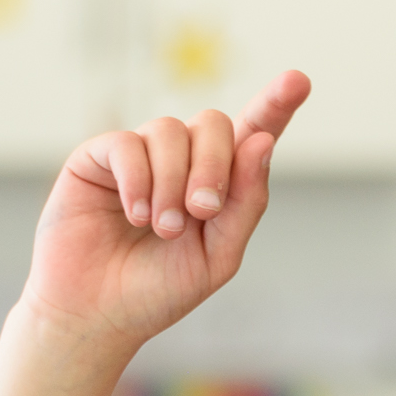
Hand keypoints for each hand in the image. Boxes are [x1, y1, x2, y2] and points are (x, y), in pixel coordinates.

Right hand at [17, 70, 310, 348]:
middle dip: (214, 165)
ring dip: (173, 182)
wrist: (96, 315)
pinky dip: (138, 180)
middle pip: (213, 124)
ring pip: (170, 130)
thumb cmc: (158, 290)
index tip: (299, 80)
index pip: (252, 134)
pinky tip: (135, 216)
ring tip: (162, 229)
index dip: (275, 105)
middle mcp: (181, 161)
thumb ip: (246, 204)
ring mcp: (140, 155)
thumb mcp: (218, 256)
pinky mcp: (98, 157)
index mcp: (218, 184)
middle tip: (203, 211)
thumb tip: (262, 143)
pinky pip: (127, 143)